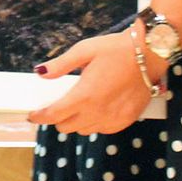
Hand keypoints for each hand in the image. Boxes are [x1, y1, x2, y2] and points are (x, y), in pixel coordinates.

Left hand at [26, 30, 159, 134]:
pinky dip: (94, 123)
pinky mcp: (126, 120)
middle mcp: (98, 112)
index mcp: (84, 96)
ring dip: (76, 122)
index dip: (39, 117)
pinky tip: (96, 109)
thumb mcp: (84, 50)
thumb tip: (41, 72)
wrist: (149, 54)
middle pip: (67, 127)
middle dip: (57, 118)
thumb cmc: (115, 50)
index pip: (54, 115)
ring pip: (85, 131)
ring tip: (77, 105)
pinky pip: (103, 130)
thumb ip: (61, 65)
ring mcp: (113, 119)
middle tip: (56, 105)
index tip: (32, 115)